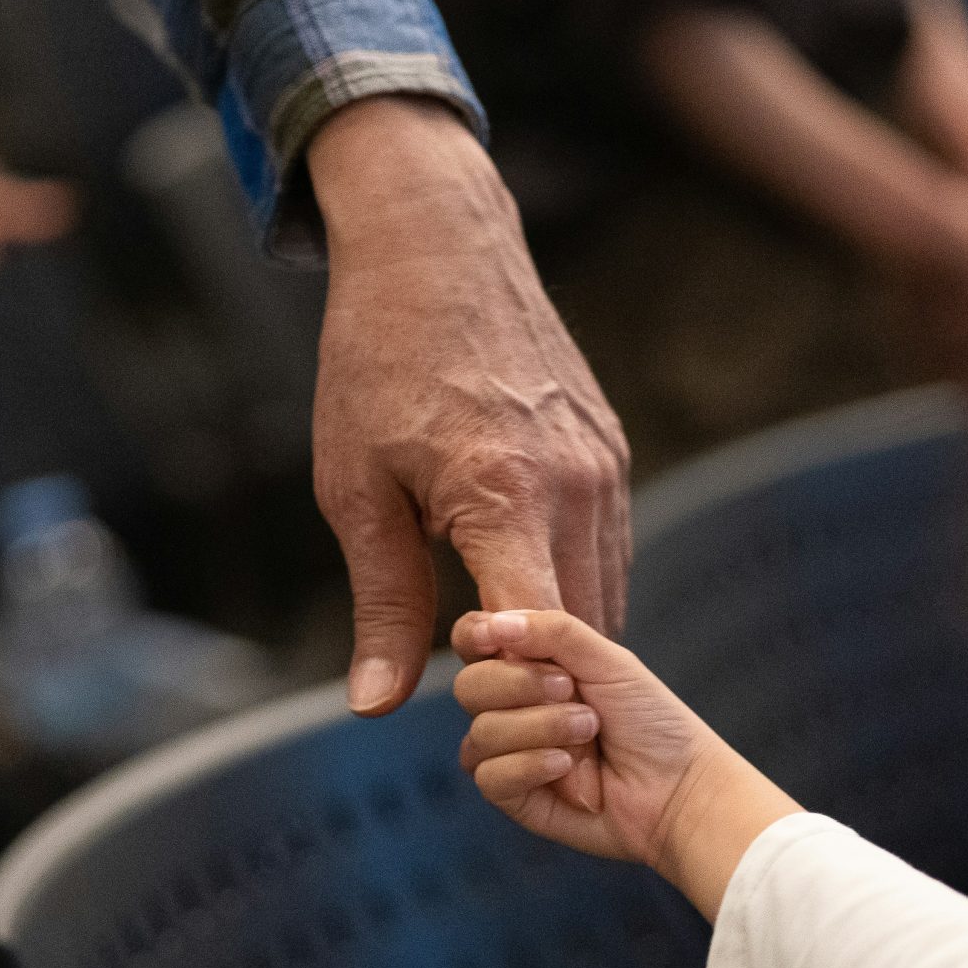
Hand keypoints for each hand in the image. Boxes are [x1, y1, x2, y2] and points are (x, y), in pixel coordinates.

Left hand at [307, 99, 630, 718]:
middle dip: (546, 679)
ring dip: (567, 638)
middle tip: (497, 718)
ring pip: (607, 591)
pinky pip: (609, 545)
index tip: (482, 719)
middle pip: (585, 627)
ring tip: (514, 670)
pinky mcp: (611, 448)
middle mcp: (574, 484)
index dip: (517, 689)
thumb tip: (380, 707)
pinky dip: (577, 584)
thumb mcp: (356, 489)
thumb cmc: (378, 364)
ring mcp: (604, 465)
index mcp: (504, 496)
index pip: (538, 632)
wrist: (437, 249)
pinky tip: (531, 599)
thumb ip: (382, 603)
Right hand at [452, 611, 799, 918]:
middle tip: (573, 691)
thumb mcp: (609, 661)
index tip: (494, 639)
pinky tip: (565, 767)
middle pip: (469, 687)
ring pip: (481, 733)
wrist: (678, 788)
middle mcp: (513, 707)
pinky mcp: (515, 796)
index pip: (474, 640)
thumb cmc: (651, 720)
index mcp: (531, 664)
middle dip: (519, 685)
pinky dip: (528, 766)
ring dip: (539, 728)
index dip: (474, 636)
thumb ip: (554, 632)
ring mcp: (511, 753)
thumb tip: (495, 623)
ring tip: (588, 732)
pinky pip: (489, 777)